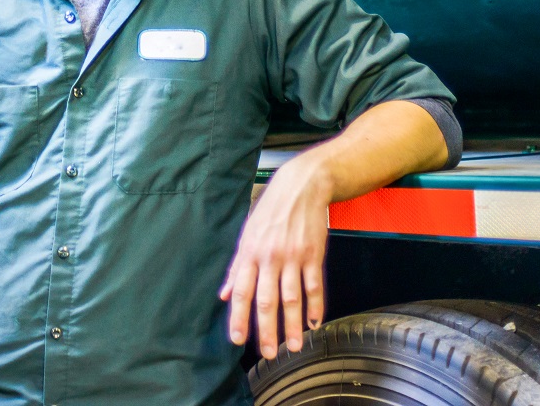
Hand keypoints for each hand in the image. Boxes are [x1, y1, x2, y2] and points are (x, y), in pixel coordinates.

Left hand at [219, 155, 329, 357]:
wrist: (301, 186)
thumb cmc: (270, 210)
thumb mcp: (247, 233)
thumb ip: (236, 266)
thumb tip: (224, 294)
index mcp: (250, 251)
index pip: (242, 290)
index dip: (239, 316)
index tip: (237, 339)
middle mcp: (270, 256)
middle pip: (267, 299)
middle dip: (266, 329)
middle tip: (268, 353)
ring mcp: (293, 256)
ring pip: (292, 297)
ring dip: (293, 324)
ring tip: (293, 346)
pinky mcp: (313, 254)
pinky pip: (314, 286)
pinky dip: (315, 306)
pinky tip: (314, 323)